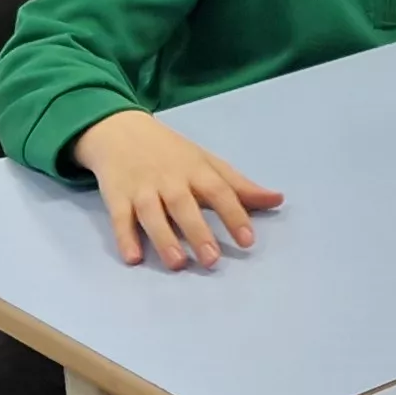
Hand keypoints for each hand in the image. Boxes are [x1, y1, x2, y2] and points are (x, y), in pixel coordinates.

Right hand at [70, 110, 282, 269]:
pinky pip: (120, 218)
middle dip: (198, 231)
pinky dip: (125, 237)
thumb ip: (239, 186)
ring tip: (177, 264)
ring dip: (163, 238)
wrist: (120, 130)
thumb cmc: (171, 152)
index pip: (218, 191)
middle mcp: (169, 179)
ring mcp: (141, 187)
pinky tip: (133, 258)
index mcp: (195, 169)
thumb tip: (278, 200)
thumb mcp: (207, 162)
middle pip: (184, 205)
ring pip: (152, 213)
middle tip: (212, 260)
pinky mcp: (116, 196)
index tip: (248, 240)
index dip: (234, 214)